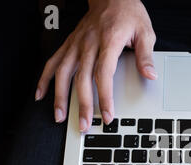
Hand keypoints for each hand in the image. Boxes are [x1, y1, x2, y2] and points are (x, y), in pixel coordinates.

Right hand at [35, 0, 156, 131]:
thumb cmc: (128, 13)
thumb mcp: (145, 31)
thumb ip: (146, 55)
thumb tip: (150, 75)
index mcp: (109, 41)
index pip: (104, 74)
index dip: (104, 96)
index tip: (107, 114)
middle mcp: (89, 44)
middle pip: (82, 78)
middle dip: (83, 104)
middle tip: (84, 124)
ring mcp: (76, 44)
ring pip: (64, 73)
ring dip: (60, 96)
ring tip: (60, 117)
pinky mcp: (69, 44)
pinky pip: (53, 62)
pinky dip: (44, 78)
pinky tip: (40, 94)